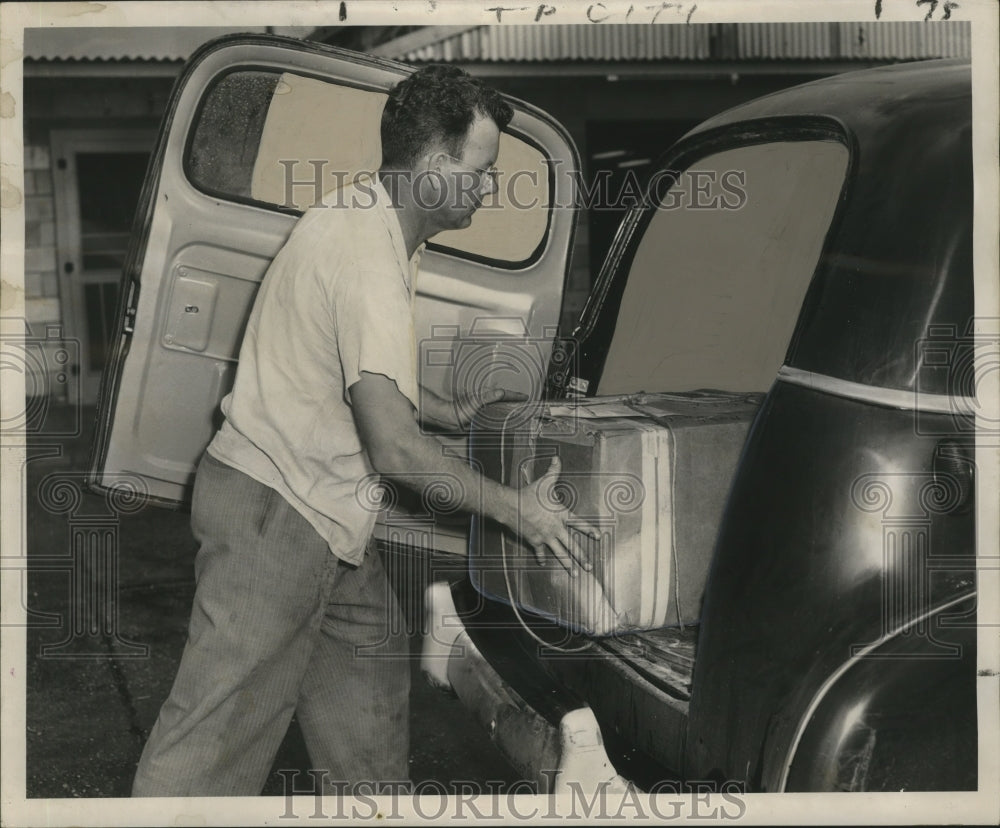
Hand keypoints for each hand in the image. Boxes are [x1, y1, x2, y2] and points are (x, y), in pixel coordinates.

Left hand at [451, 386, 528, 429]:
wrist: (449, 416)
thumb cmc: (459, 410)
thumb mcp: (475, 403)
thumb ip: (487, 397)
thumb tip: (500, 392)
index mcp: (486, 396)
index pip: (505, 394)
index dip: (516, 396)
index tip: (525, 396)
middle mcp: (485, 399)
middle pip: (503, 397)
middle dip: (513, 397)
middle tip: (523, 398)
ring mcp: (482, 405)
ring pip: (498, 402)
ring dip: (507, 402)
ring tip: (516, 403)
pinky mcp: (479, 411)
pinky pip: (493, 408)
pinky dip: (500, 408)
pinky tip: (501, 412)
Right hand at [512, 456, 599, 576]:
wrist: (513, 506)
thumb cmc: (530, 494)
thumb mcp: (545, 482)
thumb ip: (554, 471)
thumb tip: (558, 458)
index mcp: (561, 515)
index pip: (579, 523)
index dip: (589, 530)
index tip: (598, 537)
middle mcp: (556, 528)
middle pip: (571, 545)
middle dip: (581, 556)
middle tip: (589, 566)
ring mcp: (546, 537)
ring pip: (559, 553)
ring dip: (567, 564)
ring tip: (574, 573)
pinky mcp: (535, 541)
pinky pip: (540, 552)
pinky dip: (542, 558)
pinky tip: (544, 564)